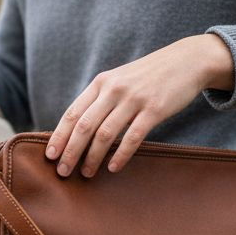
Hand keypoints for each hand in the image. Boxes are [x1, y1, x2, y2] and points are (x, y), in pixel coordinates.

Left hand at [44, 33, 234, 176]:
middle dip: (70, 151)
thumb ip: (101, 99)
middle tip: (63, 171)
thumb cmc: (149, 76)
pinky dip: (120, 154)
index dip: (59, 135)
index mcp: (101, 83)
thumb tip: (79, 128)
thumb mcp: (119, 79)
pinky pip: (132, 137)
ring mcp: (134, 99)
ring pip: (105, 134)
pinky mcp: (154, 109)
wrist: (185, 61)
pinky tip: (113, 167)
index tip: (49, 155)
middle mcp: (113, 89)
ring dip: (92, 157)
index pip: (73, 112)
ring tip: (87, 173)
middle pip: (84, 126)